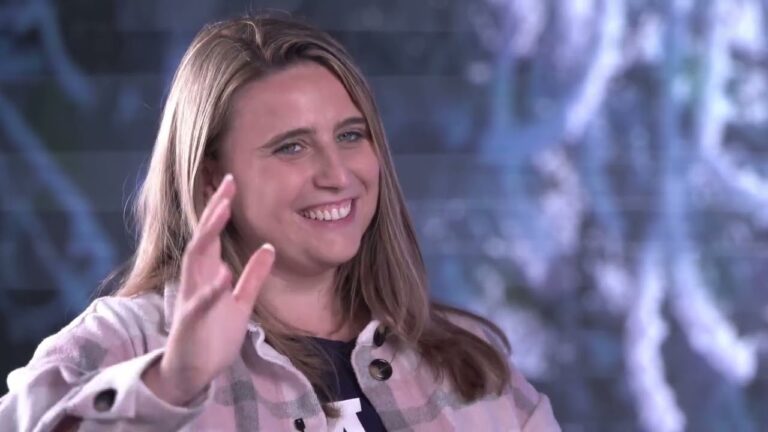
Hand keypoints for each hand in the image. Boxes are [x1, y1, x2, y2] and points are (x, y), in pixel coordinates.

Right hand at [142, 174, 274, 404]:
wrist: (191, 373)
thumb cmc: (213, 334)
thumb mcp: (241, 302)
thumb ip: (253, 276)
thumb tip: (269, 248)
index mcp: (208, 274)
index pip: (213, 235)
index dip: (221, 208)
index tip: (233, 182)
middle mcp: (196, 281)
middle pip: (203, 237)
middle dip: (214, 210)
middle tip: (227, 182)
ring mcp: (192, 299)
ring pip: (195, 261)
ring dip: (209, 235)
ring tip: (222, 211)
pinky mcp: (192, 323)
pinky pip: (200, 303)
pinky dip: (210, 289)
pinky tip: (222, 275)